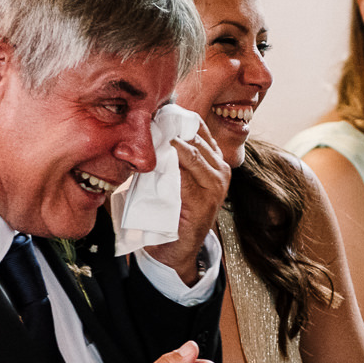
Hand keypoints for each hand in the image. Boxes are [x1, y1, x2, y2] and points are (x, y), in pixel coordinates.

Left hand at [144, 126, 229, 283]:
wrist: (175, 251)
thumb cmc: (170, 210)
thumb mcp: (172, 177)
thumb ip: (168, 155)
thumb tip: (145, 128)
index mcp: (214, 159)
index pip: (197, 126)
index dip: (174, 116)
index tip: (150, 111)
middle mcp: (221, 169)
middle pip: (194, 136)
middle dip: (167, 128)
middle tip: (142, 121)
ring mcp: (216, 186)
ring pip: (192, 152)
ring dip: (166, 145)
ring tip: (144, 139)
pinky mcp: (205, 202)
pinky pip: (185, 177)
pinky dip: (167, 167)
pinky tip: (150, 164)